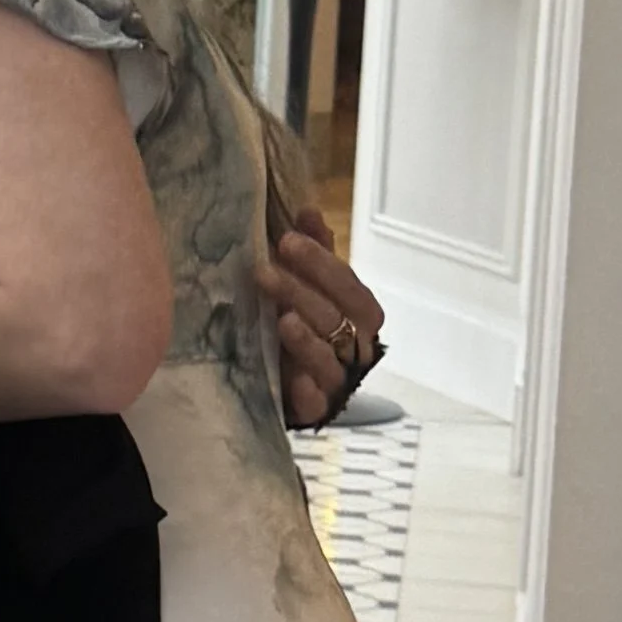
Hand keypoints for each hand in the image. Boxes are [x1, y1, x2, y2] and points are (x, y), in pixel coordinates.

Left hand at [260, 207, 384, 427]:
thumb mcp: (308, 288)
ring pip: (327, 359)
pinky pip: (316, 403)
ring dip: (306, 339)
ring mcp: (333, 381)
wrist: (283, 386)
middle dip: (303, 292)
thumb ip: (315, 255)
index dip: (322, 264)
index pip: (349, 288)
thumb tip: (308, 211)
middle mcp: (353, 348)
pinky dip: (307, 391)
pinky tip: (293, 380)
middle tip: (264, 271)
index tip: (287, 240)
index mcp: (357, 316)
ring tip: (282, 319)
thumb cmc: (301, 327)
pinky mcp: (314, 410)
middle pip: (338, 320)